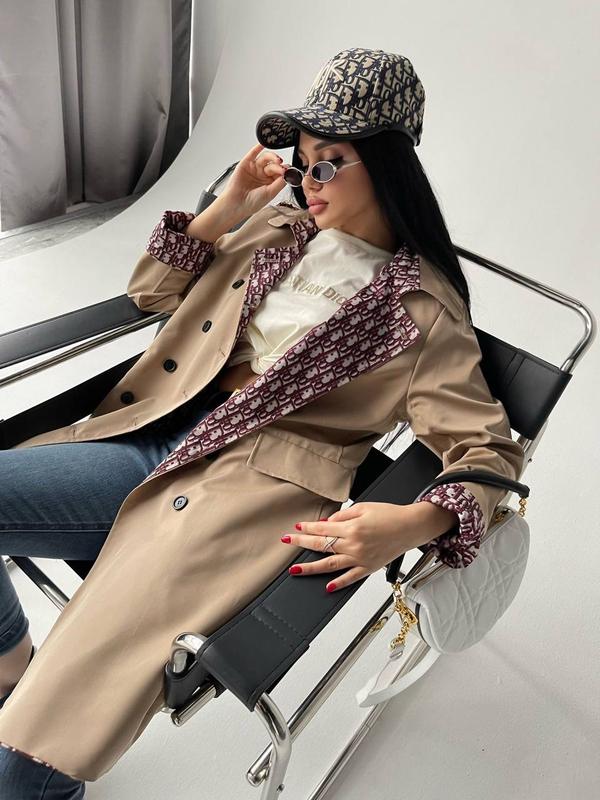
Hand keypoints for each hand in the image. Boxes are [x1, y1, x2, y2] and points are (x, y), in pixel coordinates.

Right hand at [220, 143, 287, 217]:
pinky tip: (262, 144)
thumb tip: (288, 173)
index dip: (286, 171)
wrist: (236, 204)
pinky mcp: (246, 164)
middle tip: (282, 169)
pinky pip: (253, 153)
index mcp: (270, 182)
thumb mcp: (270, 193)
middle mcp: (263, 174)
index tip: (290, 172)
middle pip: (274, 165)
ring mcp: (255, 168)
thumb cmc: (251, 203)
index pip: (281, 173)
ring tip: (277, 160)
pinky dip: (257, 148)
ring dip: (272, 157)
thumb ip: (280, 183)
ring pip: (266, 158)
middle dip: (279, 166)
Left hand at [281, 502, 444, 592]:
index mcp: (352, 527)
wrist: (410, 527)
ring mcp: (361, 558)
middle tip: (287, 542)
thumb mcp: (364, 507)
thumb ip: (343, 516)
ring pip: (330, 565)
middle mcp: (354, 544)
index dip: (308, 527)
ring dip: (311, 568)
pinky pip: (351, 578)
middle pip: (322, 545)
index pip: (323, 528)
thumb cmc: (390, 515)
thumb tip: (326, 523)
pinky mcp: (369, 568)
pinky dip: (338, 584)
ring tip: (296, 569)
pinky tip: (327, 586)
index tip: (297, 527)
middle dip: (302, 543)